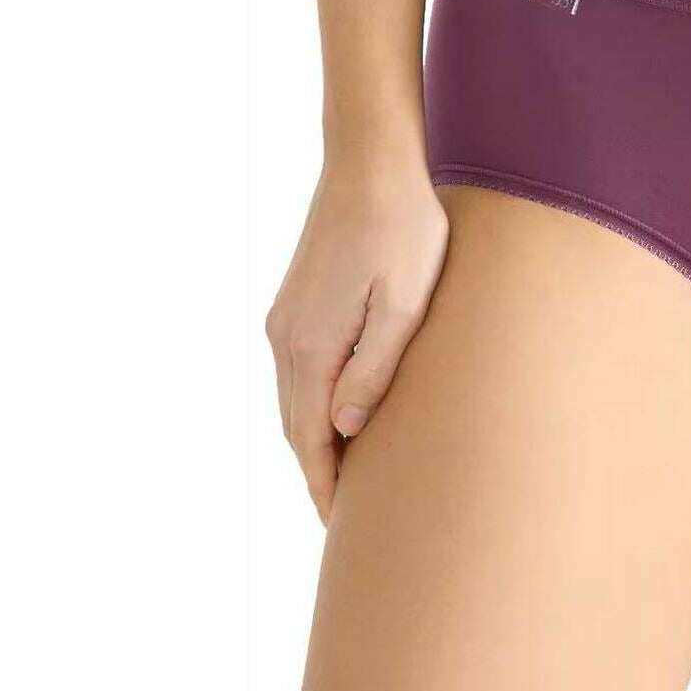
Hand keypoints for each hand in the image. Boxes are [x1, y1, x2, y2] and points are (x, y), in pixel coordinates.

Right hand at [264, 160, 448, 522]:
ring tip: (347, 482)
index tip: (344, 530)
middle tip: (349, 524)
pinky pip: (300, 373)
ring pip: (293, 402)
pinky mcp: (297, 302)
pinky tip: (340, 419)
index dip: (326, 488)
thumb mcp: (405, 302)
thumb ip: (376, 368)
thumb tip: (346, 429)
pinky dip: (313, 408)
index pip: (310, 441)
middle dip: (318, 476)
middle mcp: (285, 338)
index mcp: (310, 346)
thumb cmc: (406, 227)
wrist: (372, 160)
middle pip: (294, 428)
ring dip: (315, 443)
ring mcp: (285, 319)